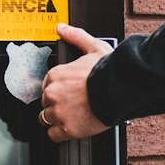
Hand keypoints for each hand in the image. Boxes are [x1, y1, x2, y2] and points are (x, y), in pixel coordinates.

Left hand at [39, 22, 110, 141]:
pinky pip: (54, 135)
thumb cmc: (109, 71)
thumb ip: (76, 36)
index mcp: (56, 75)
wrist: (119, 90)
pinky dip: (60, 134)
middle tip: (72, 105)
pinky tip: (70, 129)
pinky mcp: (67, 128)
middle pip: (46, 103)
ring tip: (72, 117)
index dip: (58, 89)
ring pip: (46, 119)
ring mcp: (59, 112)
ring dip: (56, 119)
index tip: (68, 92)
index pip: (48, 85)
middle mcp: (53, 94)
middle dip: (56, 104)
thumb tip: (62, 28)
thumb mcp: (93, 47)